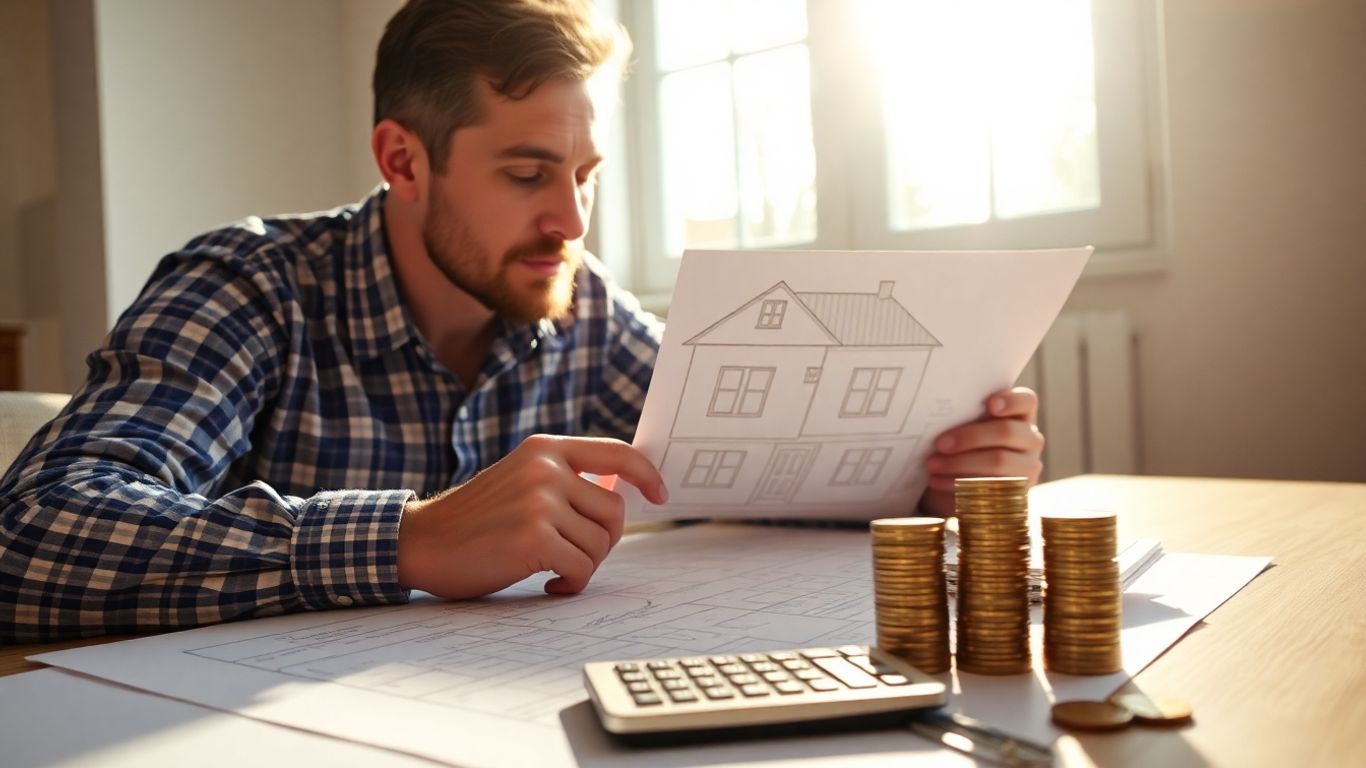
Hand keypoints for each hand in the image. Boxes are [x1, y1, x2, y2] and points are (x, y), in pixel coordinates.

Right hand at [397, 434, 667, 598]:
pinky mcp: (534, 538)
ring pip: (601, 542)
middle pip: (615, 509)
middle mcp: (546, 468)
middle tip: (574, 556)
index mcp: (544, 448)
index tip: (661, 494)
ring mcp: (540, 501)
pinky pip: (581, 567)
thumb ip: (563, 479)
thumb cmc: (473, 520)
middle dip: (604, 540)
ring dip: (584, 565)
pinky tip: (549, 585)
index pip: (616, 452)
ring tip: (554, 569)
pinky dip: (571, 583)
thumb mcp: (519, 480)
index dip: (646, 474)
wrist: (420, 541)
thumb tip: (620, 491)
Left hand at [919, 387, 1044, 517]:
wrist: (963, 480)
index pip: (1027, 401)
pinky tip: (937, 481)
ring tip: (932, 464)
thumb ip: (964, 417)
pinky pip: (989, 487)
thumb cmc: (963, 443)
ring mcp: (1027, 467)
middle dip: (970, 437)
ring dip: (960, 463)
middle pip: (1007, 432)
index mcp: (1021, 415)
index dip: (1011, 401)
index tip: (990, 405)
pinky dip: (957, 484)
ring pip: (998, 461)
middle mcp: (1030, 439)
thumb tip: (939, 417)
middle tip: (939, 444)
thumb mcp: (966, 426)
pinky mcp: (1016, 492)